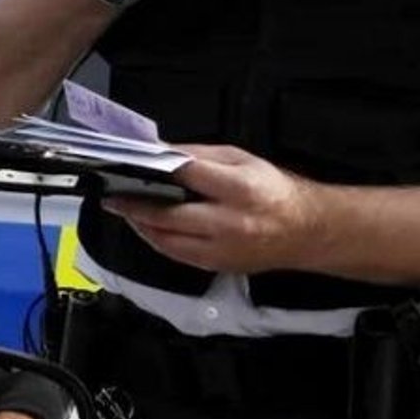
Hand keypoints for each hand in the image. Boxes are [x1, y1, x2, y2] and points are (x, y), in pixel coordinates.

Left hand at [104, 143, 318, 273]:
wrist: (306, 231)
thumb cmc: (275, 190)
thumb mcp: (244, 160)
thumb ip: (202, 156)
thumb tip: (164, 152)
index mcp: (239, 188)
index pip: (186, 175)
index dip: (154, 168)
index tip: (130, 164)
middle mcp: (229, 222)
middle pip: (167, 215)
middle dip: (134, 205)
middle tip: (113, 196)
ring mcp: (222, 248)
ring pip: (165, 240)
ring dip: (140, 226)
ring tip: (126, 211)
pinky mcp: (217, 265)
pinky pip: (176, 255)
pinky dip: (157, 240)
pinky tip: (149, 227)